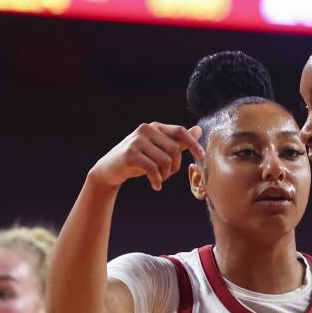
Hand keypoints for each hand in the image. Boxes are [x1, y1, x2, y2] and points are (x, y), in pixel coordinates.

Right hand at [90, 122, 204, 191]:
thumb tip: (199, 130)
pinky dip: (157, 180)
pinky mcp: (130, 154)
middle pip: (175, 149)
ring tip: (159, 179)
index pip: (180, 131)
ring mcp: (137, 141)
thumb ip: (178, 141)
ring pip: (165, 161)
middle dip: (175, 167)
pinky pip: (153, 169)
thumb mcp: (159, 150)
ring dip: (165, 175)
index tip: (201, 156)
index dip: (193, 144)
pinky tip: (156, 186)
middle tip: (166, 175)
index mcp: (155, 127)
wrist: (110, 170)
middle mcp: (146, 130)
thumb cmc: (138, 160)